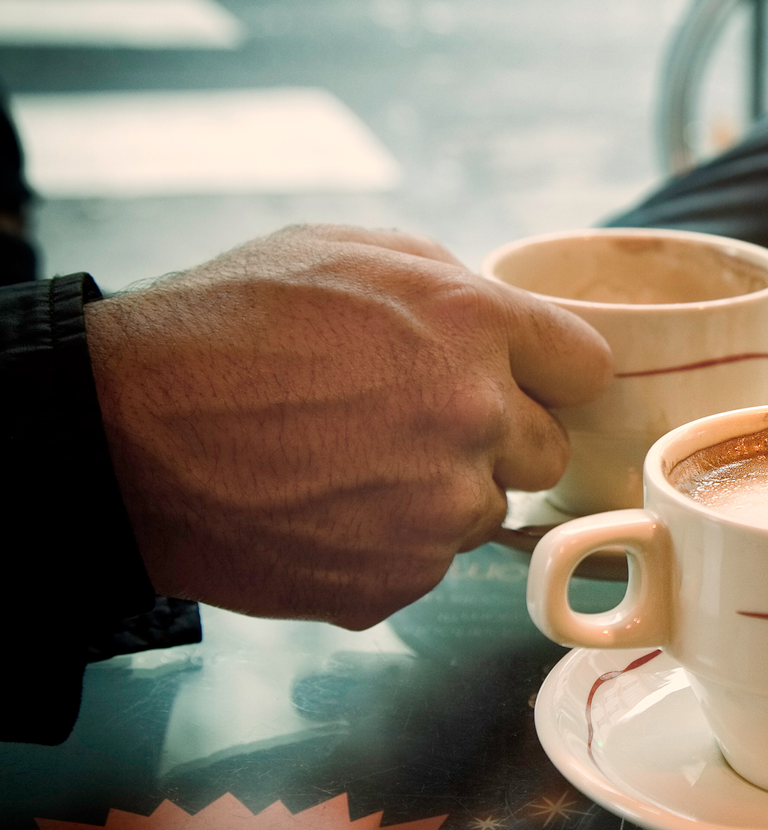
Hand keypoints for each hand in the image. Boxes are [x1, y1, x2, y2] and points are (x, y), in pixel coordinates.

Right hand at [86, 224, 611, 627]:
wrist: (119, 433)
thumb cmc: (224, 327)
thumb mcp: (345, 251)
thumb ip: (451, 284)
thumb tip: (512, 322)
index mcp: (472, 323)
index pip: (586, 366)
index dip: (551, 374)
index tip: (525, 382)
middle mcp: (475, 416)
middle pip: (547, 451)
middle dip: (497, 439)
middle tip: (410, 424)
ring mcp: (439, 508)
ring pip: (484, 511)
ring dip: (438, 495)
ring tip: (347, 464)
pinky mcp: (398, 578)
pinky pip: (427, 564)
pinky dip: (387, 546)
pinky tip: (323, 509)